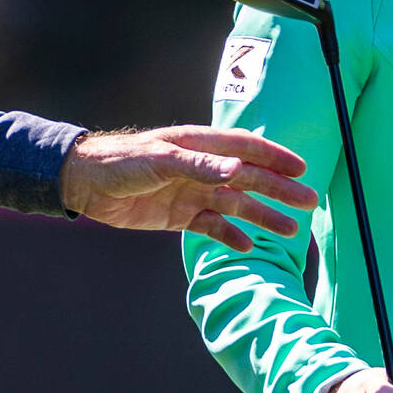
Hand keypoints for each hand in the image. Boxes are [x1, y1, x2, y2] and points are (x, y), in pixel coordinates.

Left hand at [59, 125, 317, 248]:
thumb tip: (238, 170)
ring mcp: (193, 192)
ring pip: (237, 205)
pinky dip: (231, 236)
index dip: (276, 158)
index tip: (302, 169)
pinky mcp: (180, 215)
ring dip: (264, 215)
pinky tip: (249, 246)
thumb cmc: (120, 162)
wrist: (83, 184)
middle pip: (250, 179)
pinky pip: (213, 226)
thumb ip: (200, 166)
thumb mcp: (159, 160)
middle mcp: (203, 168)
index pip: (247, 149)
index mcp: (201, 146)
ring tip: (291, 231)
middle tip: (309, 202)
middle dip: (280, 190)